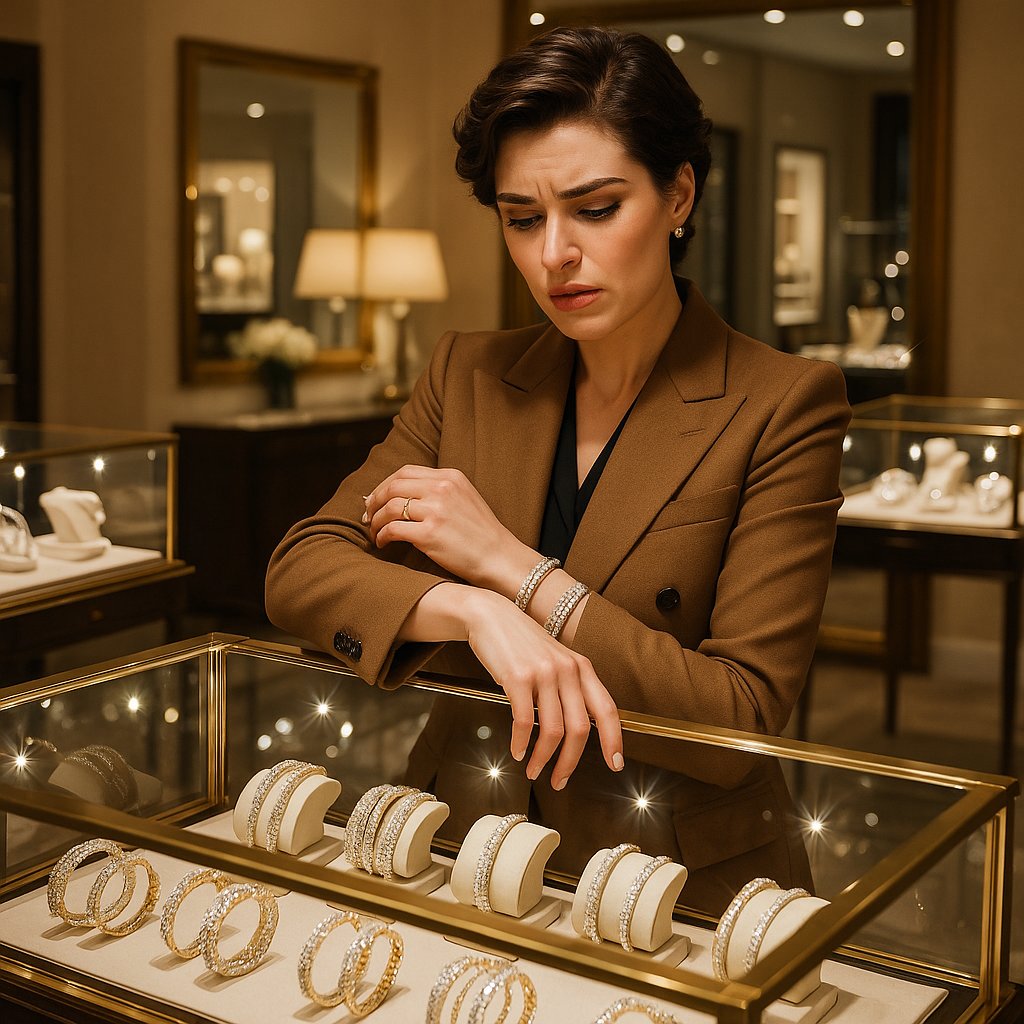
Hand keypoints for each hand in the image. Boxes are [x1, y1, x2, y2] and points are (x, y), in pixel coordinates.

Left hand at [363, 466, 531, 592]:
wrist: (499, 557)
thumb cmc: (481, 534)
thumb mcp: (464, 498)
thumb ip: (438, 491)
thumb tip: (401, 495)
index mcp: (450, 477)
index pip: (405, 472)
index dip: (384, 485)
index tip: (376, 499)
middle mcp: (442, 489)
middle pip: (393, 486)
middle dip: (374, 501)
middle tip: (367, 516)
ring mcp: (436, 511)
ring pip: (390, 507)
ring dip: (376, 520)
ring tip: (374, 532)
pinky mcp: (430, 534)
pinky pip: (393, 529)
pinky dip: (382, 535)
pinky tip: (383, 543)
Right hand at [461, 590, 623, 788]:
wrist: (491, 616)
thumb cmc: (522, 643)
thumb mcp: (556, 659)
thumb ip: (570, 687)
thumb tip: (578, 728)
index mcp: (581, 667)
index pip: (607, 709)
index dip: (614, 739)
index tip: (616, 764)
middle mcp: (567, 670)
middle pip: (579, 729)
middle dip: (570, 762)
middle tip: (559, 781)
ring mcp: (543, 673)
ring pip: (552, 730)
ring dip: (543, 759)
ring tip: (534, 771)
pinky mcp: (517, 677)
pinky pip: (523, 720)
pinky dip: (520, 742)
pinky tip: (517, 751)